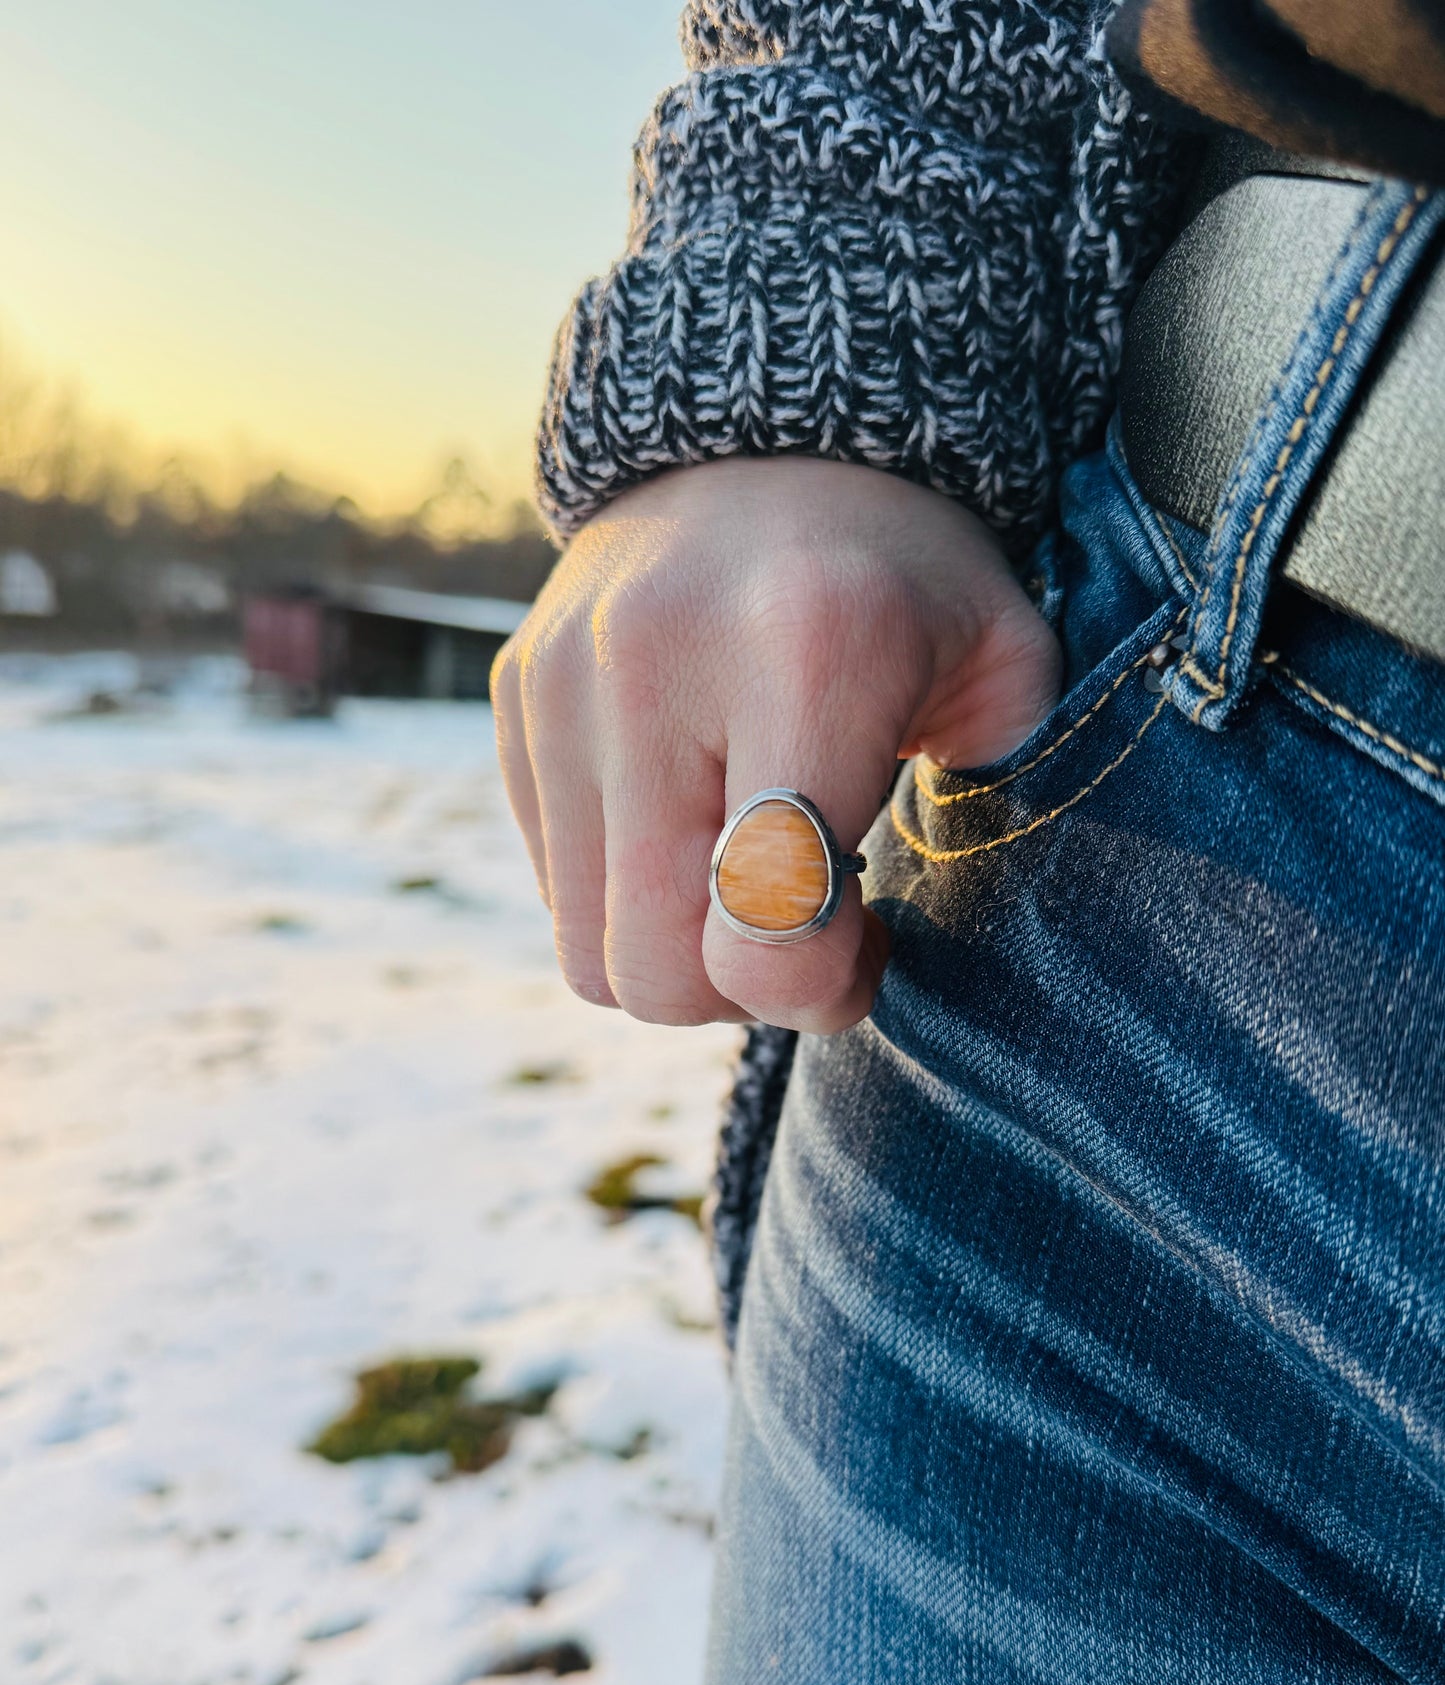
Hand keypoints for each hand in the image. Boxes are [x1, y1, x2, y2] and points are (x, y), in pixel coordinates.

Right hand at [490, 456, 1059, 1032]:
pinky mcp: (514, 695)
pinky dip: (627, 888)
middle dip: (738, 991)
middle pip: (651, 972)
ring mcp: (561, 682)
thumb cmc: (908, 575)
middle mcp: (654, 665)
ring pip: (586, 948)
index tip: (868, 944)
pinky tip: (695, 821)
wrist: (771, 428)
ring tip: (748, 878)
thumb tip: (866, 941)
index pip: (762, 929)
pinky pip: (554, 881)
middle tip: (808, 927)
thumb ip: (994, 798)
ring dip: (678, 950)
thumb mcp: (1003, 667)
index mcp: (808, 651)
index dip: (817, 990)